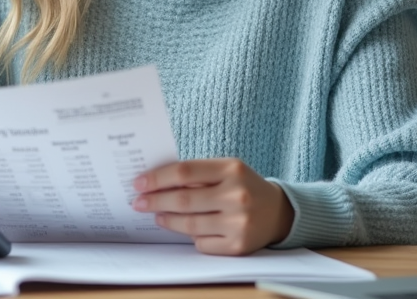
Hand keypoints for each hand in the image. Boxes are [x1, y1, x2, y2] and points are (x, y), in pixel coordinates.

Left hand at [132, 158, 293, 255]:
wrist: (278, 212)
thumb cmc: (243, 186)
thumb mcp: (225, 170)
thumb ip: (196, 174)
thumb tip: (156, 183)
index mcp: (232, 169)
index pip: (184, 172)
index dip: (157, 178)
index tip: (138, 183)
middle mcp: (237, 195)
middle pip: (183, 200)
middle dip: (155, 201)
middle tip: (139, 202)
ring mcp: (239, 223)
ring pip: (189, 224)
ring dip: (167, 220)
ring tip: (157, 215)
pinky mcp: (239, 246)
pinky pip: (202, 243)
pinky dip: (190, 236)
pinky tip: (185, 229)